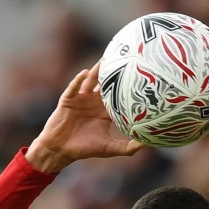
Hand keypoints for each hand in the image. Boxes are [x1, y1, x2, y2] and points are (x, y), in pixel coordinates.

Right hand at [26, 63, 144, 173]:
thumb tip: (148, 144)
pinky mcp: (68, 98)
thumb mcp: (109, 148)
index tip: (140, 78)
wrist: (60, 150)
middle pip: (105, 83)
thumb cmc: (85, 149)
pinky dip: (79, 80)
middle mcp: (94, 102)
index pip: (118, 96)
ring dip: (97, 71)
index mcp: (104, 112)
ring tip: (106, 60)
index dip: (127, 88)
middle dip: (114, 72)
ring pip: (90, 81)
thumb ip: (128, 148)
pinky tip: (85, 73)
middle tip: (125, 58)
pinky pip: (74, 86)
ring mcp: (81, 98)